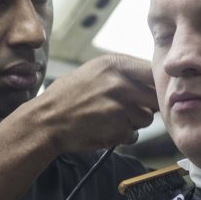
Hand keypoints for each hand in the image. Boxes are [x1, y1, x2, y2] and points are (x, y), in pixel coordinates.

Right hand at [35, 54, 157, 152]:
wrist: (46, 121)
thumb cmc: (67, 97)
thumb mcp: (92, 71)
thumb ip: (121, 73)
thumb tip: (149, 78)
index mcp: (114, 64)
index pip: (151, 71)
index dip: (153, 84)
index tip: (147, 92)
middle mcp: (120, 82)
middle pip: (154, 96)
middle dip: (147, 105)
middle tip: (130, 109)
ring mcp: (121, 106)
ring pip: (146, 117)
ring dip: (134, 122)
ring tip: (111, 120)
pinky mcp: (119, 128)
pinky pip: (133, 134)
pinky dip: (122, 136)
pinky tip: (104, 130)